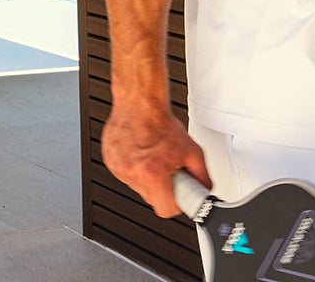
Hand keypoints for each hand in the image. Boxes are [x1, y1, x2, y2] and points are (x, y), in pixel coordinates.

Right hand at [102, 100, 209, 217]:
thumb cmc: (160, 122)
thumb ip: (202, 176)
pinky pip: (125, 174)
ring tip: (152, 157)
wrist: (139, 103)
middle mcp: (132, 173)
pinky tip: (139, 152)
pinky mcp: (110, 160)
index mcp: (152, 174)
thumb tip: (205, 189)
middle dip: (161, 187)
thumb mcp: (192, 151)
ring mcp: (118, 167)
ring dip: (146, 177)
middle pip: (151, 198)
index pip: (165, 210)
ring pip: (137, 186)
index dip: (174, 204)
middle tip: (166, 170)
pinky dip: (133, 167)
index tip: (176, 196)